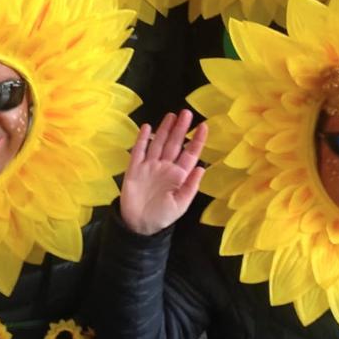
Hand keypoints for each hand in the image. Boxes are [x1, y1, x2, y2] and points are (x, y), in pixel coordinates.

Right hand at [120, 110, 207, 235]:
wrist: (138, 225)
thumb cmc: (162, 216)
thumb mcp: (180, 205)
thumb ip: (190, 187)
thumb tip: (202, 168)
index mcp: (179, 175)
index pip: (190, 153)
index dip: (197, 140)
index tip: (203, 126)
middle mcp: (165, 167)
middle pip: (174, 144)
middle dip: (181, 128)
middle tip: (186, 113)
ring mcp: (149, 166)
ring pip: (159, 143)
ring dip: (165, 129)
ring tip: (171, 115)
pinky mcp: (134, 168)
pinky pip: (139, 150)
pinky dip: (143, 139)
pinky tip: (147, 127)